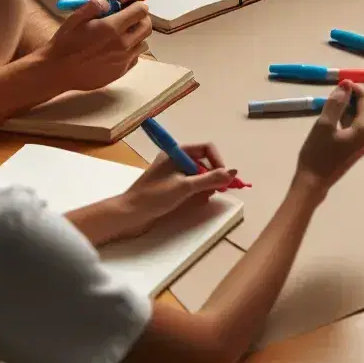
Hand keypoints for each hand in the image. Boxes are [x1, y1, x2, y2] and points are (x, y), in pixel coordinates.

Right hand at [40, 0, 153, 91]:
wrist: (57, 71)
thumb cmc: (65, 42)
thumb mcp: (75, 17)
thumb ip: (95, 5)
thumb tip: (109, 0)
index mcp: (112, 27)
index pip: (140, 11)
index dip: (136, 5)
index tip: (129, 6)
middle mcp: (122, 44)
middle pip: (146, 26)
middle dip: (140, 19)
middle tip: (129, 18)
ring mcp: (123, 60)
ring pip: (143, 43)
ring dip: (136, 35)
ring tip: (122, 34)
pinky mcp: (121, 72)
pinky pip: (135, 57)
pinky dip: (131, 51)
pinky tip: (117, 49)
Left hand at [121, 142, 239, 222]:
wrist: (130, 214)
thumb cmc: (155, 196)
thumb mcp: (185, 187)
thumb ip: (210, 179)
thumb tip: (233, 172)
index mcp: (177, 152)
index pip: (206, 149)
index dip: (218, 162)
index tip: (223, 179)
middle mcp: (176, 160)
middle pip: (204, 163)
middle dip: (212, 177)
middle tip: (216, 192)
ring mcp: (173, 173)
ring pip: (199, 176)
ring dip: (204, 187)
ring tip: (200, 199)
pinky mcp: (170, 186)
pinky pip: (190, 185)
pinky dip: (196, 193)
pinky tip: (193, 202)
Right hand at [292, 81, 363, 199]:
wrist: (313, 183)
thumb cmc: (317, 154)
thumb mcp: (324, 124)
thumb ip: (336, 102)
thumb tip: (346, 84)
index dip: (356, 87)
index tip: (340, 83)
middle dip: (353, 96)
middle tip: (335, 91)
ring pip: (361, 116)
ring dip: (349, 106)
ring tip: (332, 102)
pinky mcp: (356, 147)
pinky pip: (356, 125)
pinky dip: (347, 117)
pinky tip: (333, 115)